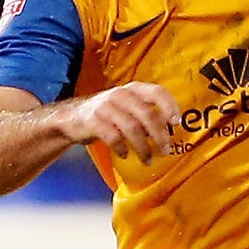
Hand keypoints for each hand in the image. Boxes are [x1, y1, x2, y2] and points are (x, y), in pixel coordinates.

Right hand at [54, 82, 180, 161]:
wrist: (73, 117)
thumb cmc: (109, 114)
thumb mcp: (128, 107)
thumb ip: (147, 114)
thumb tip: (169, 130)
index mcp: (133, 89)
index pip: (157, 92)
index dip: (169, 107)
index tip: (176, 124)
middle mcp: (121, 94)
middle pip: (147, 115)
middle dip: (159, 136)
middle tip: (165, 151)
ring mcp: (106, 107)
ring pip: (132, 128)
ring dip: (143, 148)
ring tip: (148, 160)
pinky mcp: (93, 120)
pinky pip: (113, 137)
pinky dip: (122, 148)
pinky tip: (125, 155)